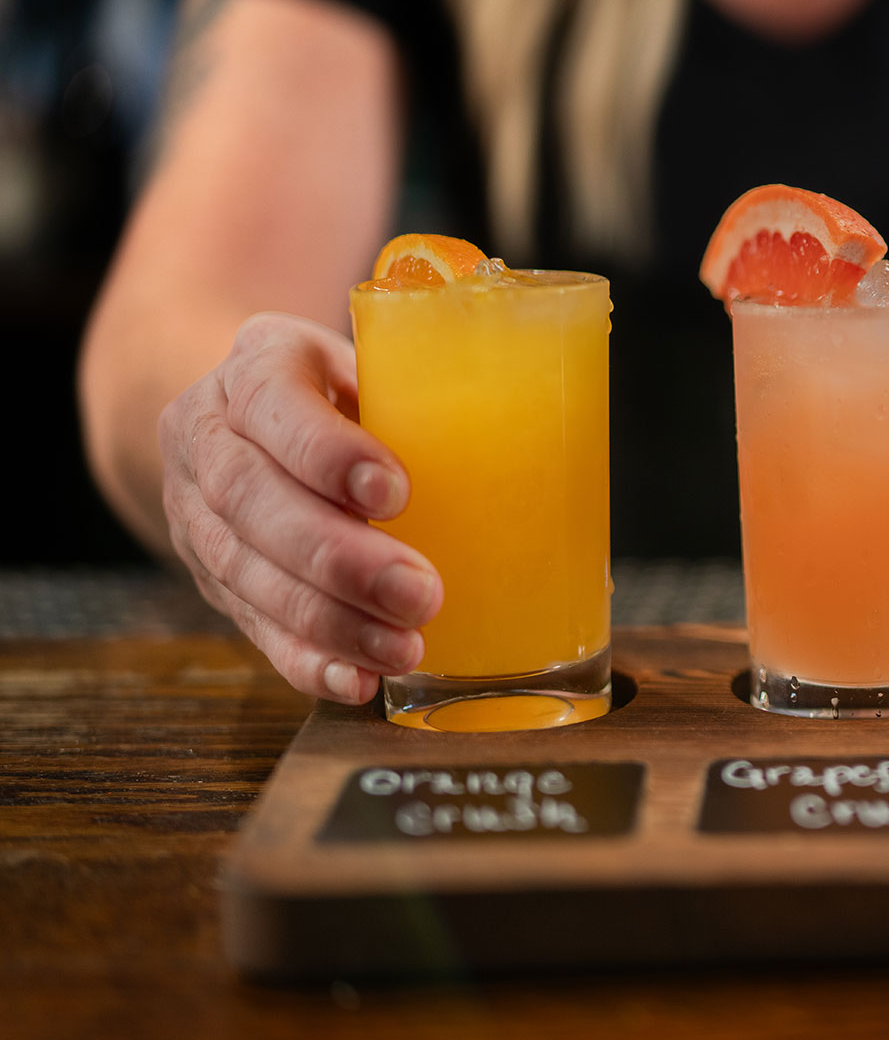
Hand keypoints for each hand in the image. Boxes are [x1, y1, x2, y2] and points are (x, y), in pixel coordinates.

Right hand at [159, 313, 440, 702]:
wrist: (251, 416)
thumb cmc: (349, 387)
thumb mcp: (376, 359)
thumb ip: (426, 387)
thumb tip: (540, 427)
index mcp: (255, 365)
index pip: (274, 402)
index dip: (327, 454)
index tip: (395, 493)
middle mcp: (208, 436)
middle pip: (253, 502)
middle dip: (339, 558)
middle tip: (420, 593)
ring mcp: (196, 513)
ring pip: (247, 574)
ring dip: (330, 621)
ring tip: (403, 647)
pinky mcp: (213, 578)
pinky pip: (251, 626)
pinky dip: (306, 660)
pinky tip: (357, 680)